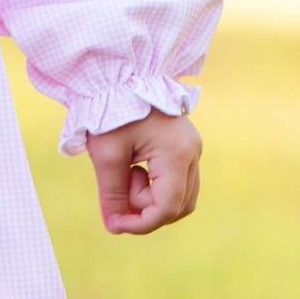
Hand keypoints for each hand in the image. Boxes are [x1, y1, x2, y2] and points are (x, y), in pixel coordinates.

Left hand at [86, 107, 201, 234]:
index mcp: (177, 153)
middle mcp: (192, 152)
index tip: (115, 224)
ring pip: (181, 195)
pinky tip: (134, 167)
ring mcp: (192, 147)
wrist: (117, 72)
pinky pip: (177, 180)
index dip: (141, 224)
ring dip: (152, 197)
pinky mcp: (184, 145)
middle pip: (179, 205)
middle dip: (147, 208)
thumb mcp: (106, 153)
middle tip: (119, 186)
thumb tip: (114, 226)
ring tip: (127, 172)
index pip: (168, 207)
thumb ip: (112, 193)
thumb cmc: (110, 109)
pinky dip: (156, 185)